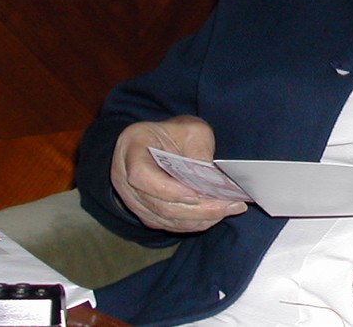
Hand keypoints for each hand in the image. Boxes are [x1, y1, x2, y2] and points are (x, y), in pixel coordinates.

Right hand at [110, 115, 246, 232]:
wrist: (160, 140)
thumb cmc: (175, 131)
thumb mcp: (192, 129)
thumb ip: (199, 151)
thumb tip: (212, 180)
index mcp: (131, 147)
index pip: (141, 175)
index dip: (168, 189)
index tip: (197, 194)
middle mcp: (124, 176)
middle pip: (158, 204)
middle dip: (196, 209)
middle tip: (227, 205)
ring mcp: (132, 198)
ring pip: (164, 218)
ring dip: (198, 218)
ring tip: (228, 209)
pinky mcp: (144, 211)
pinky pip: (167, 223)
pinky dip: (192, 223)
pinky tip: (215, 215)